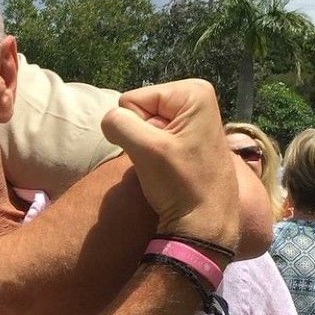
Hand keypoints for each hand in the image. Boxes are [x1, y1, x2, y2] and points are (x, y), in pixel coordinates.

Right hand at [100, 79, 239, 255]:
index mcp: (193, 92)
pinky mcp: (189, 135)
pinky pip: (153, 136)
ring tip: (164, 164)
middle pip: (138, 109)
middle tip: (159, 159)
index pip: (131, 100)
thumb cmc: (180, 184)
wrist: (204, 221)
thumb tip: (110, 121)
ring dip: (145, 146)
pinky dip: (153, 152)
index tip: (156, 150)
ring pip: (142, 124)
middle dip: (141, 135)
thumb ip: (118, 124)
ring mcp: (193, 117)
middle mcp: (197, 97)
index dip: (135, 128)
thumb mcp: (146, 149)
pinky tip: (168, 167)